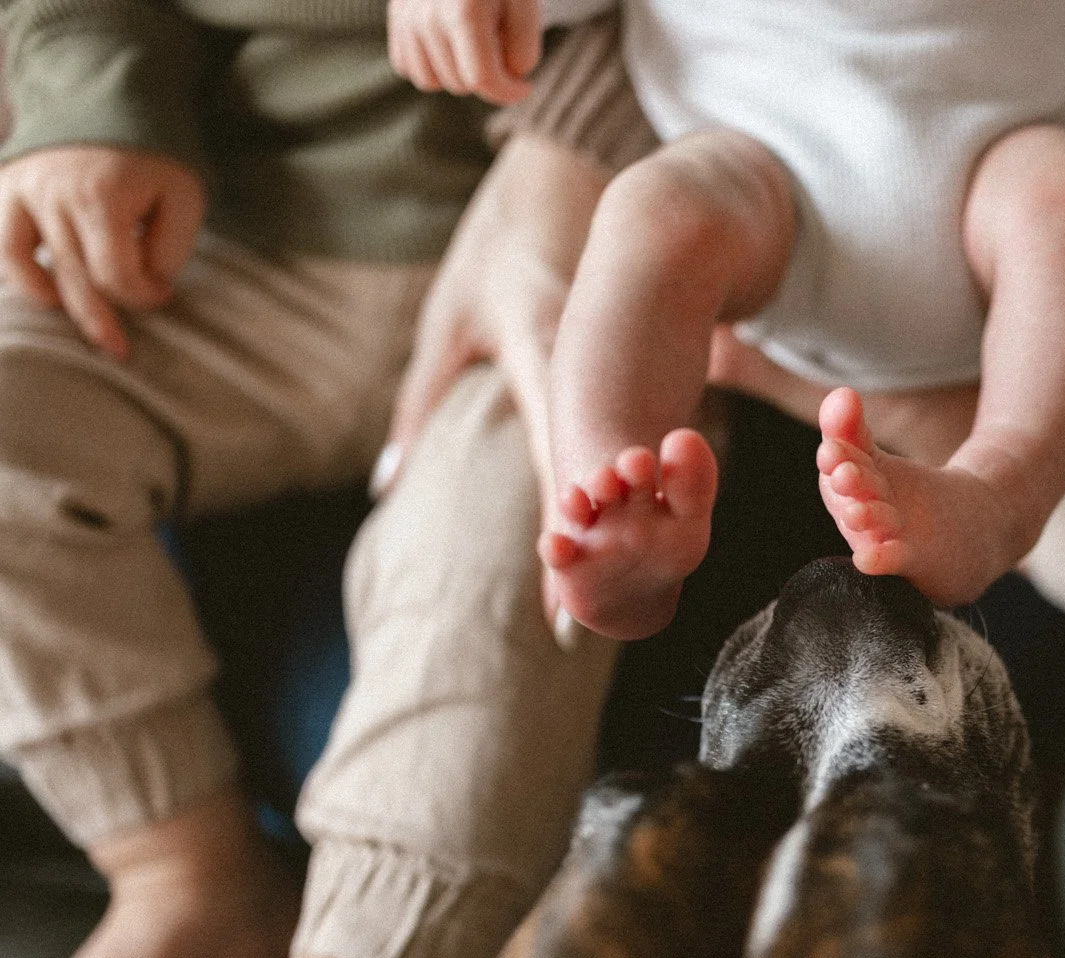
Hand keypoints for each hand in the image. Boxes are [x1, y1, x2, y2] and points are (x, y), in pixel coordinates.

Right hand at [0, 145, 204, 358]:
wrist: (106, 95)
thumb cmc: (152, 154)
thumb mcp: (183, 195)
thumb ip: (171, 246)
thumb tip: (149, 284)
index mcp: (101, 197)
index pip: (115, 275)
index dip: (143, 296)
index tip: (162, 291)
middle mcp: (53, 196)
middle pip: (73, 280)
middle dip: (101, 323)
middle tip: (120, 352)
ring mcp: (21, 191)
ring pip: (24, 266)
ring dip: (55, 303)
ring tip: (81, 322)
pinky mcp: (4, 188)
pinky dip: (15, 272)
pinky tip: (42, 293)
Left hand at [382, 135, 605, 634]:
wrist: (591, 181)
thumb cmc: (507, 243)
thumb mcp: (452, 320)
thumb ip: (421, 403)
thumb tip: (384, 482)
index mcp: (544, 361)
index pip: (553, 474)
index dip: (560, 550)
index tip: (559, 620)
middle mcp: (593, 380)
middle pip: (597, 490)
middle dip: (595, 566)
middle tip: (582, 631)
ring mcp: (624, 379)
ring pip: (628, 476)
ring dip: (625, 541)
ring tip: (615, 603)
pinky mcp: (640, 380)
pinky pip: (639, 452)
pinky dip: (638, 501)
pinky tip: (642, 544)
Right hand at [387, 0, 541, 105]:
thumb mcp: (524, 1)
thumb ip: (524, 45)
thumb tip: (510, 77)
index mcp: (464, 12)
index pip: (482, 80)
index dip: (509, 92)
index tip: (525, 86)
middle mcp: (427, 18)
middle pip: (460, 84)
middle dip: (487, 77)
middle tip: (500, 45)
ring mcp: (405, 18)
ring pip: (431, 82)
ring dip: (457, 74)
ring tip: (475, 44)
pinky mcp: (395, 17)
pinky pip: (408, 66)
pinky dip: (431, 65)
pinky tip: (450, 46)